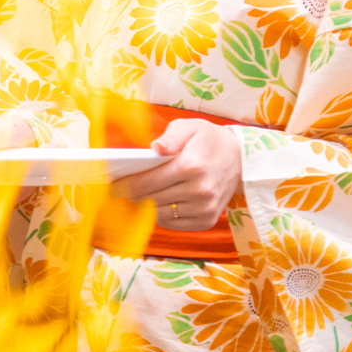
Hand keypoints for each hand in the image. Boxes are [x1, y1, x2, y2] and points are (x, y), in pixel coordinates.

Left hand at [110, 119, 241, 230]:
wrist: (241, 160)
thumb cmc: (208, 140)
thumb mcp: (190, 127)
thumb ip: (170, 137)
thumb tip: (155, 148)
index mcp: (191, 166)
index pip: (147, 181)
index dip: (124, 185)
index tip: (110, 185)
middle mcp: (199, 190)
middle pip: (150, 199)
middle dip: (129, 196)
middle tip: (114, 193)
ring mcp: (204, 208)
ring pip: (159, 214)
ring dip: (142, 207)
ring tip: (130, 199)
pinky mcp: (206, 221)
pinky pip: (172, 223)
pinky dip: (159, 216)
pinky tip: (152, 205)